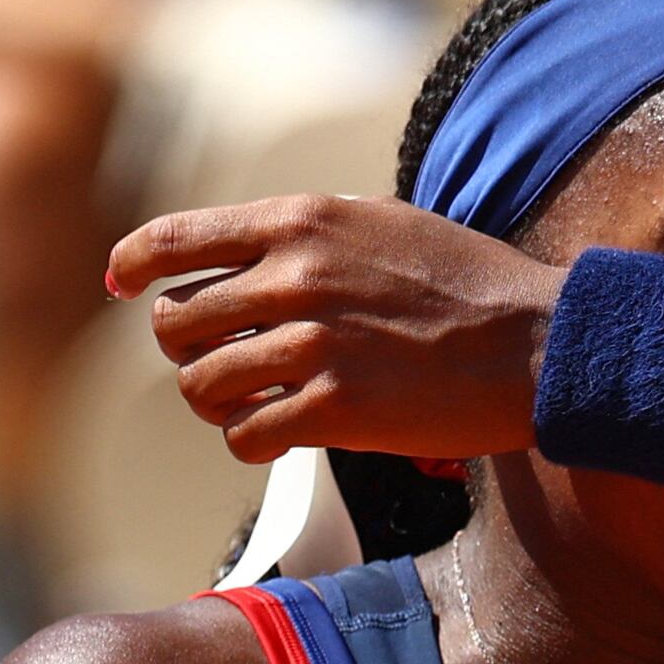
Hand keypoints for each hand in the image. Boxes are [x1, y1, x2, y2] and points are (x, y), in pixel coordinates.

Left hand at [107, 194, 563, 462]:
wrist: (538, 344)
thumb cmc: (472, 285)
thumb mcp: (385, 224)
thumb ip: (309, 234)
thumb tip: (243, 255)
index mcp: (302, 222)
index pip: (172, 240)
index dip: (134, 266)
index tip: (125, 287)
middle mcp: (295, 277)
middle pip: (174, 322)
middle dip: (189, 347)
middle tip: (225, 361)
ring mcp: (312, 345)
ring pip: (201, 384)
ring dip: (220, 400)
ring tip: (258, 402)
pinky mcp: (334, 410)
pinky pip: (244, 435)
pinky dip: (253, 441)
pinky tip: (283, 435)